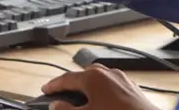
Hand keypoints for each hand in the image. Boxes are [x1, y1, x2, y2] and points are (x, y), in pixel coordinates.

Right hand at [42, 65, 161, 109]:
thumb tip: (55, 105)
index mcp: (93, 76)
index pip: (66, 78)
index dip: (54, 85)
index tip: (45, 90)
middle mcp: (108, 73)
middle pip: (84, 76)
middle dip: (72, 85)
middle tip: (61, 94)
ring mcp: (122, 80)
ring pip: (99, 81)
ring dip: (88, 89)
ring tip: (82, 101)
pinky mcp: (133, 90)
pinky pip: (112, 88)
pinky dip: (102, 94)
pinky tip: (103, 104)